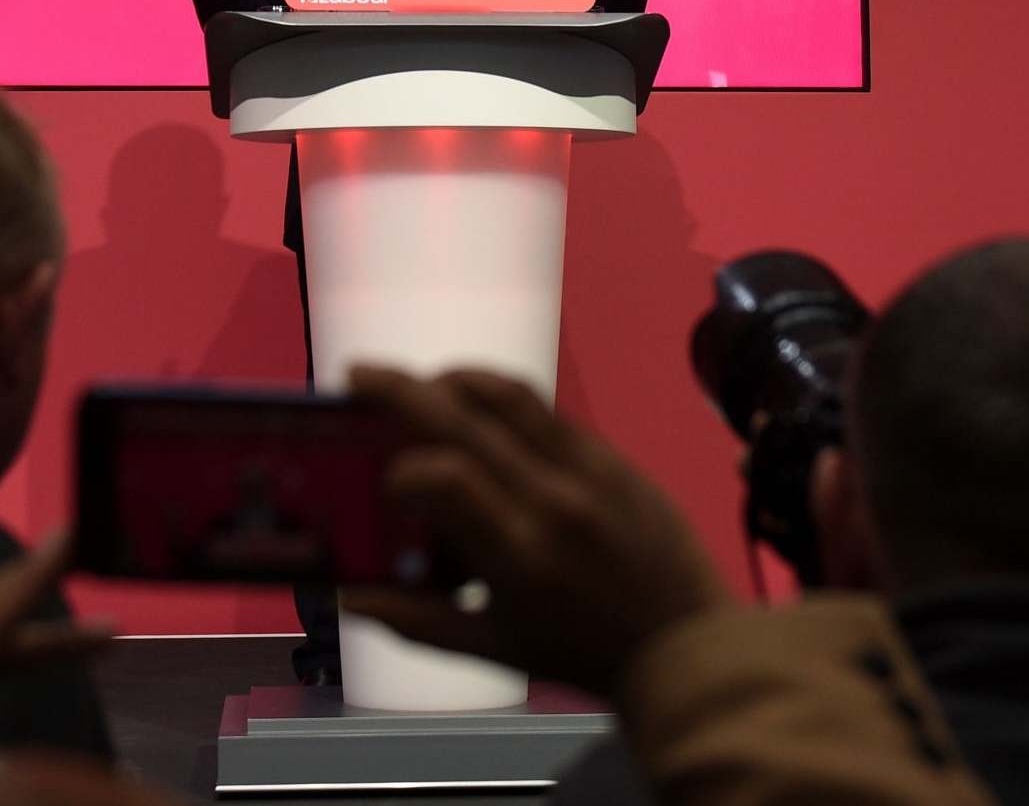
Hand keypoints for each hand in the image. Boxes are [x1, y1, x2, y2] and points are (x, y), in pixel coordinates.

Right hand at [343, 367, 729, 699]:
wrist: (684, 642)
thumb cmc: (582, 652)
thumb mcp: (494, 648)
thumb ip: (414, 619)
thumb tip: (344, 595)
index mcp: (519, 554)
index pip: (446, 478)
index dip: (403, 471)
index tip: (386, 484)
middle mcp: (553, 499)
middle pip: (466, 418)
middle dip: (402, 389)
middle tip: (360, 375)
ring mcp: (589, 469)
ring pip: (510, 394)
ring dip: (454, 378)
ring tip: (420, 383)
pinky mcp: (613, 455)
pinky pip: (547, 410)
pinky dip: (501, 399)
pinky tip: (478, 408)